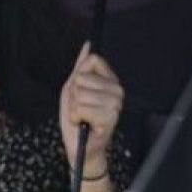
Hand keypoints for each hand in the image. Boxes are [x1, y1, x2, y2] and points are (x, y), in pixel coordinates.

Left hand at [60, 41, 124, 178]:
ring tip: (82, 117)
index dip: (79, 76)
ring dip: (74, 109)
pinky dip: (76, 118)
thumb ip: (81, 66)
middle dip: (74, 96)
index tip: (81, 92)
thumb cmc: (77, 118)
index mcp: (111, 80)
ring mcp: (116, 104)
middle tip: (81, 109)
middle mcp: (117, 90)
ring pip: (80, 94)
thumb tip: (88, 44)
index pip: (93, 60)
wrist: (80, 147)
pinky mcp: (110, 117)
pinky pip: (81, 108)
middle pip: (82, 78)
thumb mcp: (74, 88)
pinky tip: (85, 124)